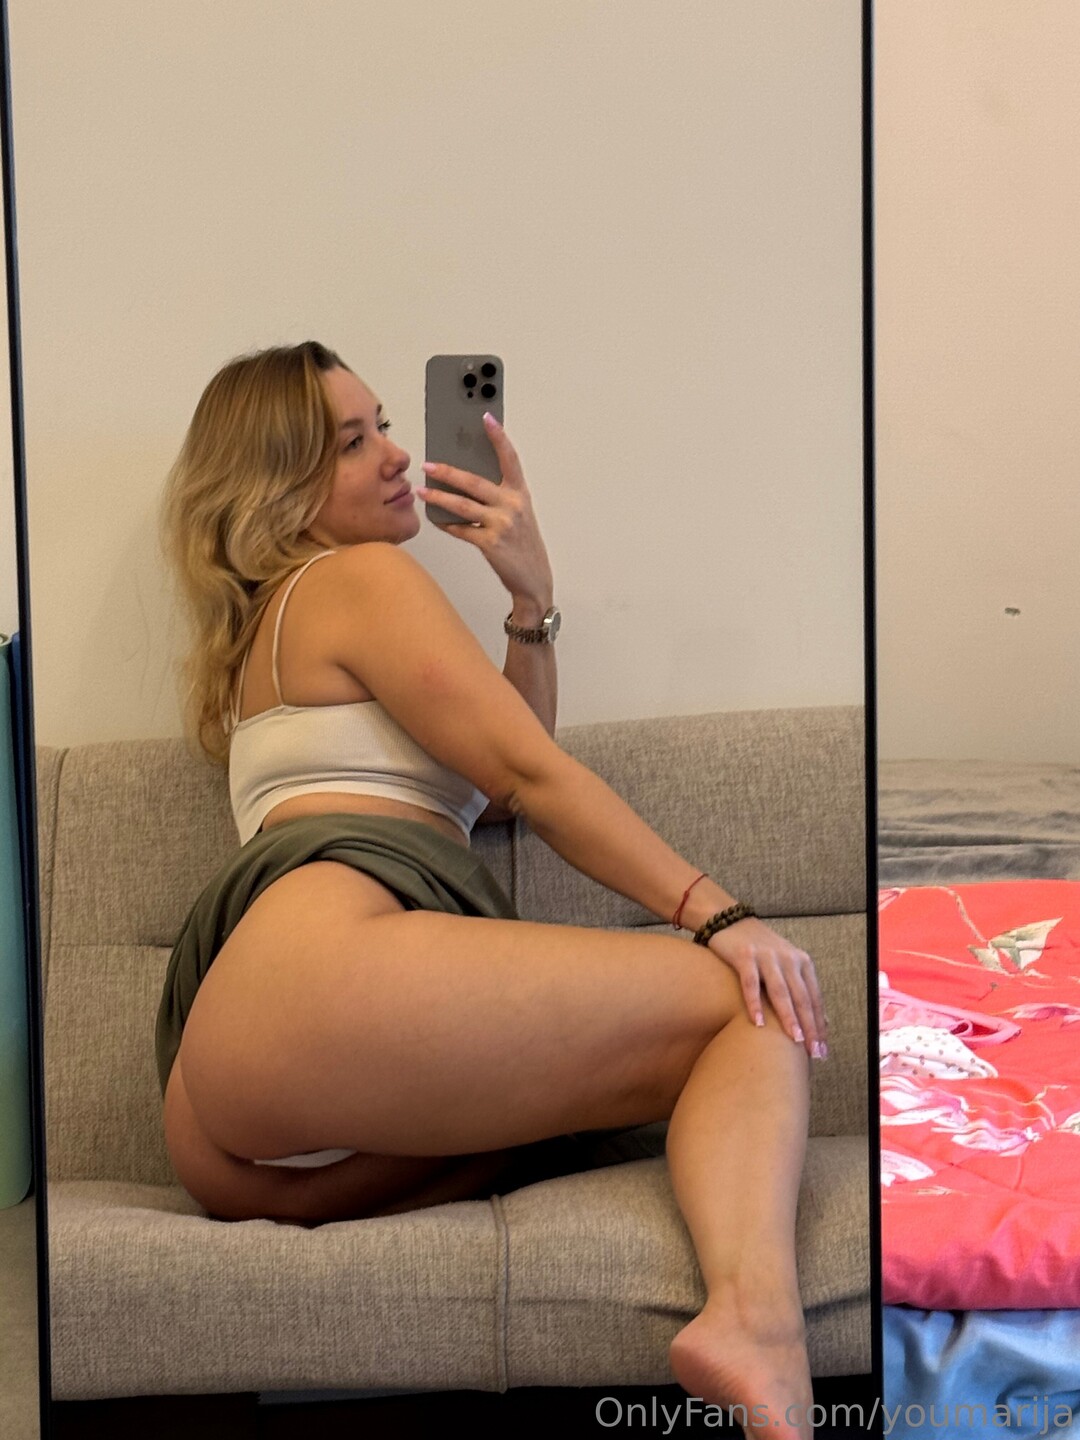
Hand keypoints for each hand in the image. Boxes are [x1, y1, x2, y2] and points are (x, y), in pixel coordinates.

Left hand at [417, 414, 553, 608]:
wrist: (534, 580)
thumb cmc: (523, 545)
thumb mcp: (518, 515)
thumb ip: (499, 496)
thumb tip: (466, 481)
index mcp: (520, 494)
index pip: (510, 459)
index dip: (498, 437)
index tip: (486, 417)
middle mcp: (513, 506)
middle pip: (474, 481)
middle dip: (448, 471)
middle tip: (428, 463)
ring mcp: (501, 524)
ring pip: (463, 504)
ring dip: (439, 496)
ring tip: (422, 489)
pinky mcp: (490, 543)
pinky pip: (460, 529)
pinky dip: (446, 524)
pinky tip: (434, 518)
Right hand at [706, 917, 827, 1059]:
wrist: (731, 920)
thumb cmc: (760, 950)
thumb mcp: (786, 966)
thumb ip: (802, 990)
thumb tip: (823, 1021)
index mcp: (801, 962)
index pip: (814, 999)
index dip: (819, 1025)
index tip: (822, 1049)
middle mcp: (788, 958)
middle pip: (802, 997)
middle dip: (810, 1026)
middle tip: (814, 1051)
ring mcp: (766, 956)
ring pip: (781, 991)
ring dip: (789, 1016)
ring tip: (795, 1039)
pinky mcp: (744, 955)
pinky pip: (751, 983)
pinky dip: (755, 1003)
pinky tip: (758, 1022)